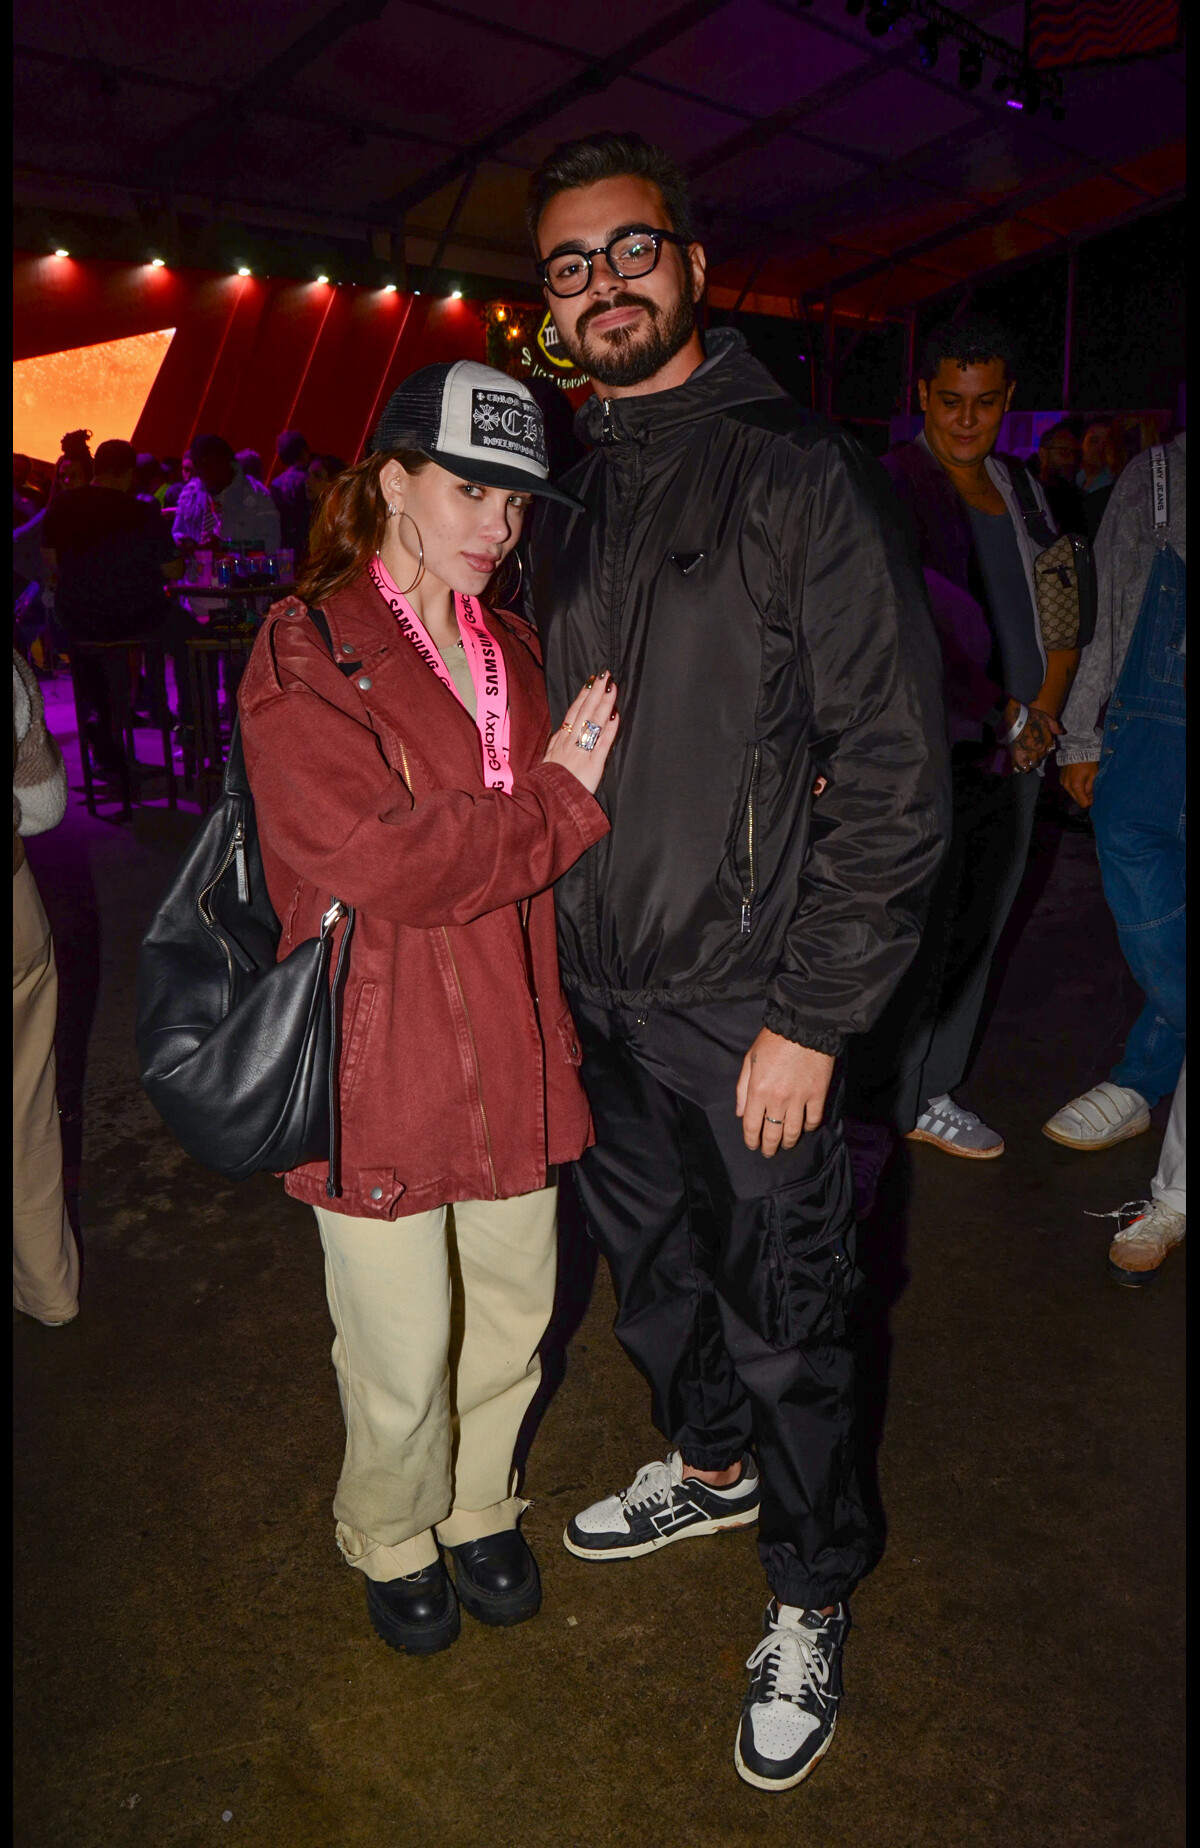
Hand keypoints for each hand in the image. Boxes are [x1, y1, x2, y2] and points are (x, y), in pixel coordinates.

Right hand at [543, 672, 618, 795]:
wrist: (543, 802)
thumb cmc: (546, 784)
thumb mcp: (547, 760)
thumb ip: (555, 745)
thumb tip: (563, 730)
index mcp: (560, 741)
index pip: (573, 713)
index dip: (582, 696)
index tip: (591, 682)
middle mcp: (570, 742)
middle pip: (584, 712)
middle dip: (595, 692)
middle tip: (605, 674)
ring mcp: (581, 752)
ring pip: (593, 723)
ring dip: (604, 703)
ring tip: (612, 687)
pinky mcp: (592, 765)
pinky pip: (602, 744)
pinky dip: (610, 729)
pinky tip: (616, 715)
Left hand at [735, 1027, 834, 1156]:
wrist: (804, 1026)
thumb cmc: (774, 1041)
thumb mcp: (750, 1060)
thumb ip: (742, 1089)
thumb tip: (740, 1113)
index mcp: (758, 1090)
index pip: (751, 1125)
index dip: (751, 1140)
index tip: (752, 1146)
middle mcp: (777, 1098)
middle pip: (772, 1133)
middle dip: (769, 1147)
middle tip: (768, 1152)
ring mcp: (799, 1098)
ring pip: (793, 1132)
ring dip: (788, 1142)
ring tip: (785, 1144)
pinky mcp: (818, 1094)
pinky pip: (813, 1120)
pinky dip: (808, 1127)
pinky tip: (804, 1128)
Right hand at [1006, 703, 1060, 772]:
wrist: (1016, 717)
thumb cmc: (1031, 715)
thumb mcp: (1046, 717)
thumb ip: (1055, 726)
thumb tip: (1062, 732)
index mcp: (1048, 742)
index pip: (1049, 750)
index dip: (1043, 748)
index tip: (1037, 746)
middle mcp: (1042, 750)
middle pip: (1041, 757)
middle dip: (1036, 755)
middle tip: (1028, 749)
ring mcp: (1031, 755)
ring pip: (1034, 764)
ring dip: (1030, 761)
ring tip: (1024, 756)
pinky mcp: (1020, 758)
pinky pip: (1024, 768)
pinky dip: (1022, 766)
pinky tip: (1019, 762)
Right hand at [1060, 760, 1097, 807]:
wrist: (1076, 750)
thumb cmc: (1087, 762)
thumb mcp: (1093, 776)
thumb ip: (1091, 789)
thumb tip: (1090, 798)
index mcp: (1076, 786)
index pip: (1083, 803)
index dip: (1089, 802)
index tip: (1093, 797)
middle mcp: (1067, 786)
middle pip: (1077, 799)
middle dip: (1084, 796)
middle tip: (1090, 788)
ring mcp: (1063, 783)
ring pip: (1072, 793)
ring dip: (1078, 791)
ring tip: (1084, 781)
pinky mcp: (1061, 779)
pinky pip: (1068, 787)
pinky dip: (1073, 786)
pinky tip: (1078, 778)